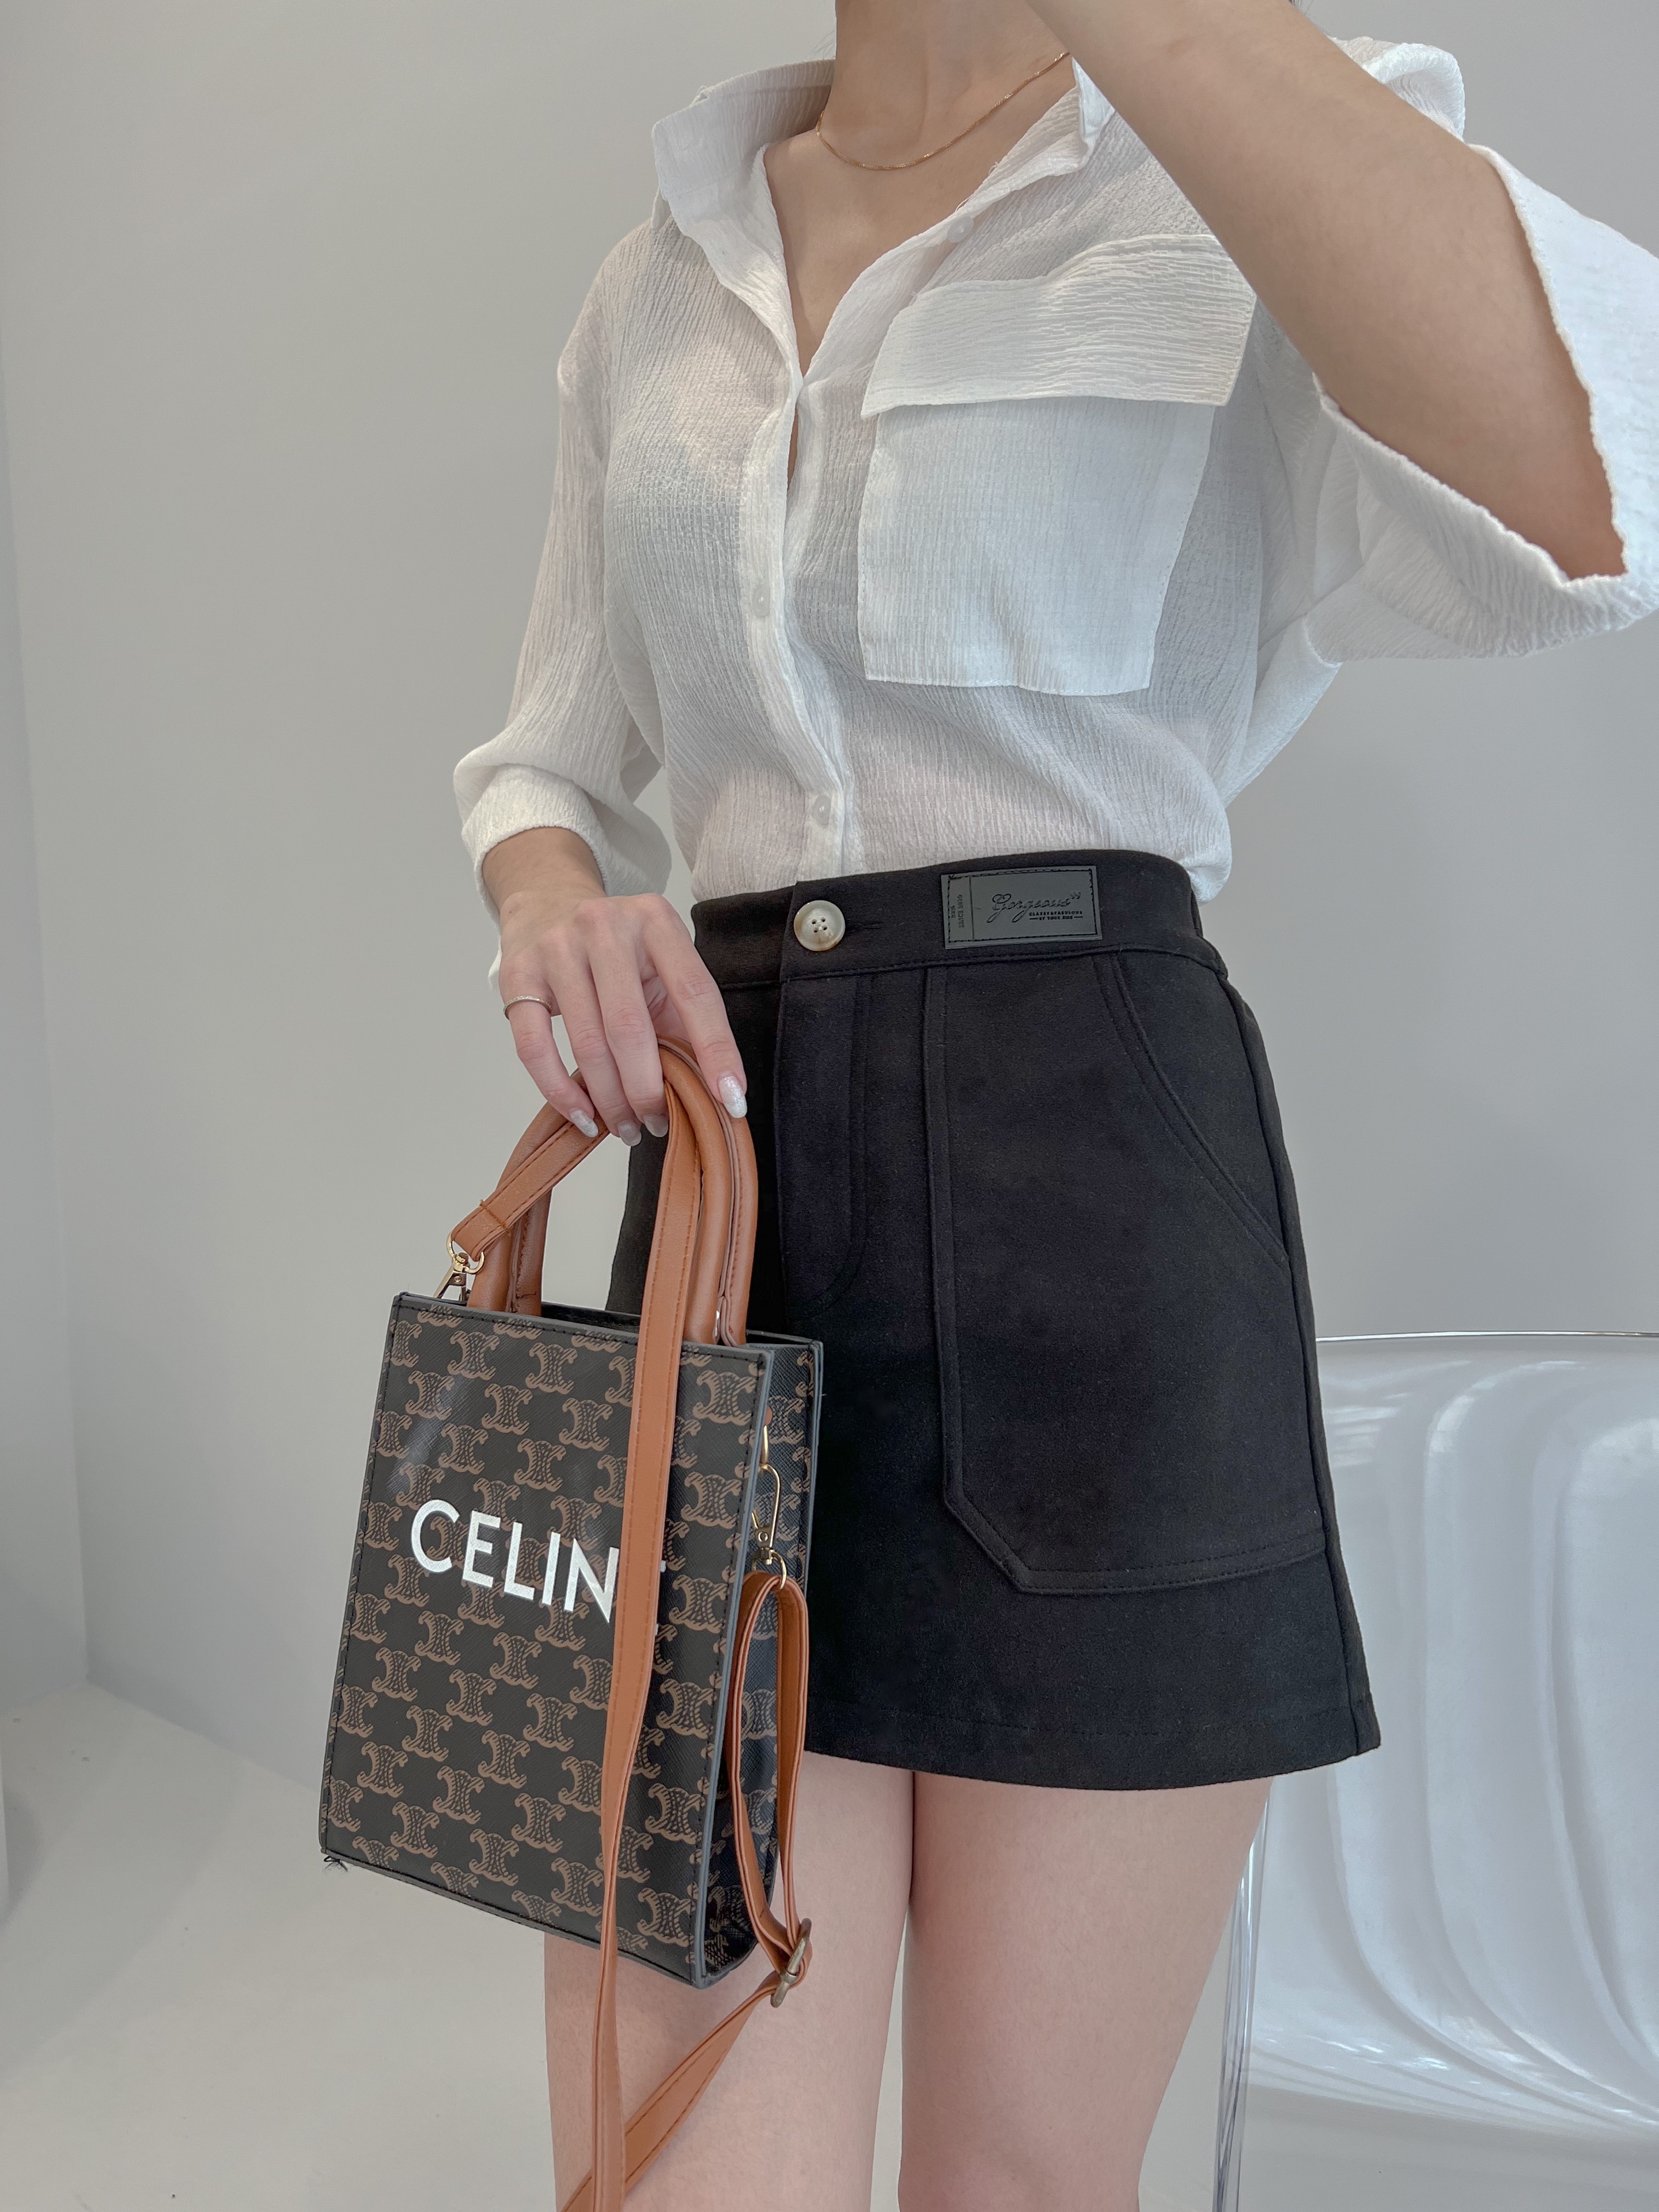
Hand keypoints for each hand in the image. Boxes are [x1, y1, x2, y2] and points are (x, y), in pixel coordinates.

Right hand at [485, 827, 747, 1145]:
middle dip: (648, 1089)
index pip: (695, 993)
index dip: (716, 1051)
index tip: (731, 1100)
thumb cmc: (619, 952)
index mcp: (656, 921)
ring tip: (627, 1128)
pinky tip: (583, 1116)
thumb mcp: (661, 968)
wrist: (548, 904)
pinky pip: (535, 1048)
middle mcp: (605, 927)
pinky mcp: (518, 974)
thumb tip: (715, 1094)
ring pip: (587, 1043)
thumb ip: (685, 1019)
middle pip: (631, 1028)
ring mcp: (557, 948)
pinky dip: (560, 1092)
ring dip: (610, 1100)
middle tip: (658, 1123)